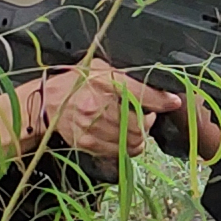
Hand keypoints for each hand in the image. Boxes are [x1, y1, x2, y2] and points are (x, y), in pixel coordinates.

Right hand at [36, 59, 179, 159]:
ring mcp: (92, 128)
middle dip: (149, 121)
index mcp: (103, 82)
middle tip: (147, 116)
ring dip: (139, 136)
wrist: (48, 102)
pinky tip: (122, 135)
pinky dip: (126, 146)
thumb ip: (126, 77)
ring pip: (131, 141)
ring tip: (134, 126)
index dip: (161, 100)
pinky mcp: (88, 143)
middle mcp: (97, 106)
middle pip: (139, 124)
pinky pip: (118, 152)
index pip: (140, 93)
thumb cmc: (77, 82)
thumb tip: (156, 88)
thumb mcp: (101, 68)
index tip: (173, 102)